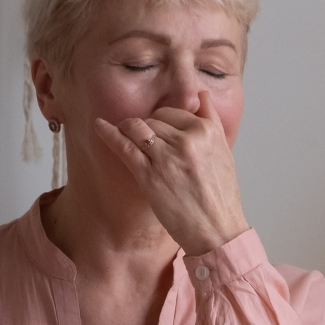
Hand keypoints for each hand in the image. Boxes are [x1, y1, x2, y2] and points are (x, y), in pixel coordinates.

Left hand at [93, 90, 249, 256]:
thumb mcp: (225, 152)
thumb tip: (202, 94)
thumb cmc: (221, 197)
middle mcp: (188, 140)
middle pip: (155, 119)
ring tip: (124, 132)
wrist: (218, 230)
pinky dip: (109, 134)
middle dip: (148, 128)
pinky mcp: (150, 176)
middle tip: (148, 145)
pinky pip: (125, 147)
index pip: (174, 112)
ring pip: (139, 128)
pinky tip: (99, 126)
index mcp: (207, 132)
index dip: (163, 121)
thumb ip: (212, 120)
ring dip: (128, 129)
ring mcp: (167, 158)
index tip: (159, 132)